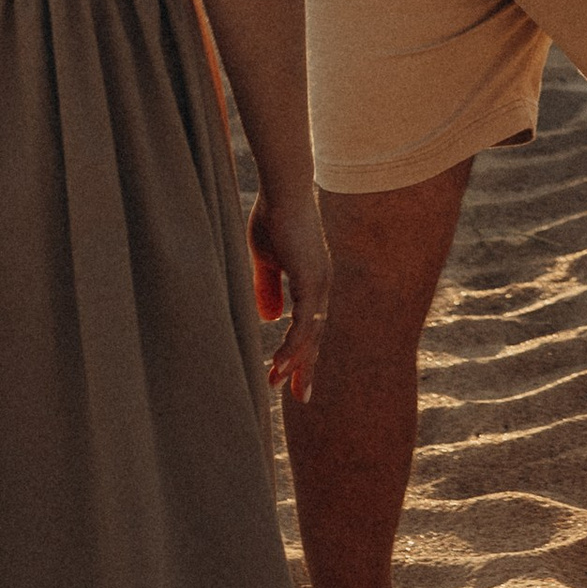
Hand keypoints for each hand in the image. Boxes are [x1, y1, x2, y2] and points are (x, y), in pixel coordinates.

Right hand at [249, 185, 332, 404]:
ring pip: (310, 334)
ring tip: (280, 385)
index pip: (310, 324)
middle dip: (306, 367)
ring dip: (294, 361)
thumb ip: (268, 288)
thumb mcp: (265, 259)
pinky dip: (292, 345)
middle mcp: (321, 286)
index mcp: (312, 281)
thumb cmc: (273, 217)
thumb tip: (269, 319)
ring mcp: (319, 284)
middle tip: (300, 396)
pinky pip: (302, 323)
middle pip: (316, 336)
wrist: (282, 191)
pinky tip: (280, 364)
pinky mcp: (310, 281)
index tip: (293, 376)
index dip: (301, 350)